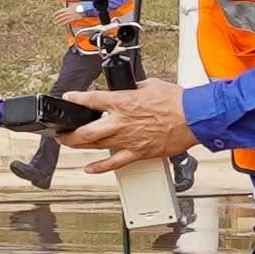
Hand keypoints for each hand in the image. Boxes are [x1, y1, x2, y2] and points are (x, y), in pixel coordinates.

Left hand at [65, 82, 200, 168]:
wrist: (194, 117)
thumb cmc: (177, 101)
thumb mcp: (150, 85)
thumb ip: (133, 88)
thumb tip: (128, 89)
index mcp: (123, 102)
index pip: (91, 100)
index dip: (75, 99)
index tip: (68, 99)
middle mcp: (121, 122)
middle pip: (85, 131)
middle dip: (68, 133)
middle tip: (60, 132)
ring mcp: (128, 139)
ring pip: (95, 146)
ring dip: (78, 146)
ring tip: (69, 144)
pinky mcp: (138, 153)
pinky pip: (114, 163)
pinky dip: (100, 167)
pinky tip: (90, 168)